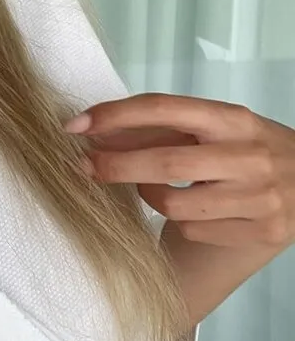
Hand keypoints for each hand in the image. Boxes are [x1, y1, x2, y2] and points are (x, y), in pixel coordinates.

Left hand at [64, 93, 294, 249]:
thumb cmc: (245, 146)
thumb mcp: (213, 125)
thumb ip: (160, 127)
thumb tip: (95, 131)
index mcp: (232, 118)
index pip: (162, 108)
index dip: (113, 115)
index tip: (77, 124)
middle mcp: (248, 156)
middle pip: (164, 162)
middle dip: (114, 164)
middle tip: (83, 165)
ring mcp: (259, 198)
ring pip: (175, 205)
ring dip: (146, 195)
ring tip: (145, 186)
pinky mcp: (263, 232)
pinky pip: (195, 230)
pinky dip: (178, 220)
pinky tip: (185, 207)